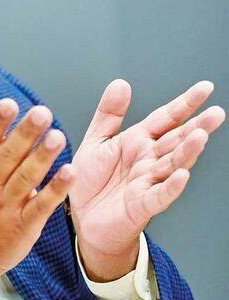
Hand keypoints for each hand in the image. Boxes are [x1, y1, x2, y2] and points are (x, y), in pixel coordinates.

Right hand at [0, 97, 73, 299]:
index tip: (9, 104)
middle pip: (7, 156)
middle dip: (25, 134)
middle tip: (42, 113)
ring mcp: (6, 206)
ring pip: (25, 178)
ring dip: (42, 158)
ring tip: (58, 137)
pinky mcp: (24, 225)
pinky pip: (41, 206)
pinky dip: (55, 190)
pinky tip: (70, 173)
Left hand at [70, 80, 224, 280]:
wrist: (83, 216)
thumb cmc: (92, 180)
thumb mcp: (97, 140)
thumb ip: (109, 114)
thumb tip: (121, 83)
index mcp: (139, 141)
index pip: (166, 119)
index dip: (185, 104)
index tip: (206, 87)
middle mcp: (148, 160)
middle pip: (176, 140)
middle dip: (197, 127)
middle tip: (217, 113)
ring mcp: (148, 182)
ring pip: (172, 165)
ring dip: (187, 152)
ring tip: (200, 137)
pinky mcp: (142, 204)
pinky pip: (159, 195)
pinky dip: (171, 186)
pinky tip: (183, 175)